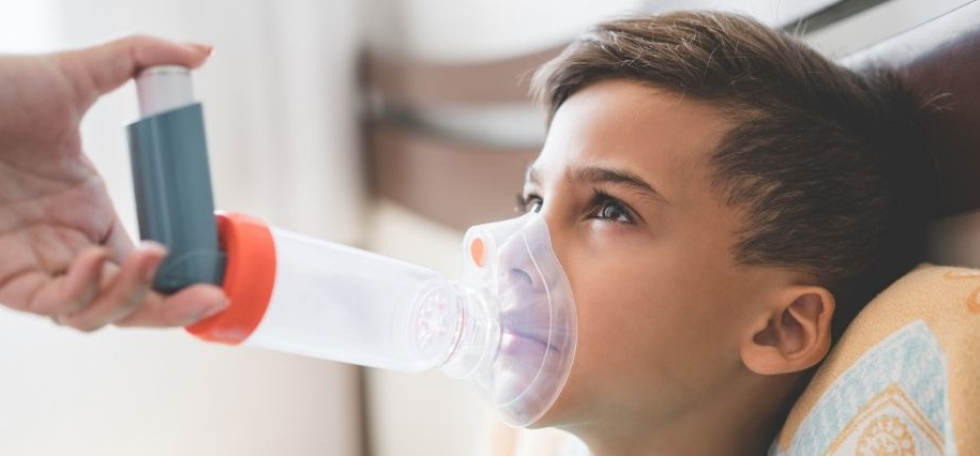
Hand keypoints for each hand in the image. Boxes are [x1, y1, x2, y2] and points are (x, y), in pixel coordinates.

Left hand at [0, 36, 227, 330]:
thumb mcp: (73, 74)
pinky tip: (93, 259)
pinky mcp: (2, 276)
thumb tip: (200, 52)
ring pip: (94, 314)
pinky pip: (50, 306)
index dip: (181, 279)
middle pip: (128, 302)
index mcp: (89, 212)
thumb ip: (140, 58)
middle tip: (209, 294)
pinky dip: (80, 294)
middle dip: (171, 307)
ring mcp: (35, 264)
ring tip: (150, 257)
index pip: (144, 264)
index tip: (215, 275)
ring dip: (129, 297)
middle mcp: (66, 246)